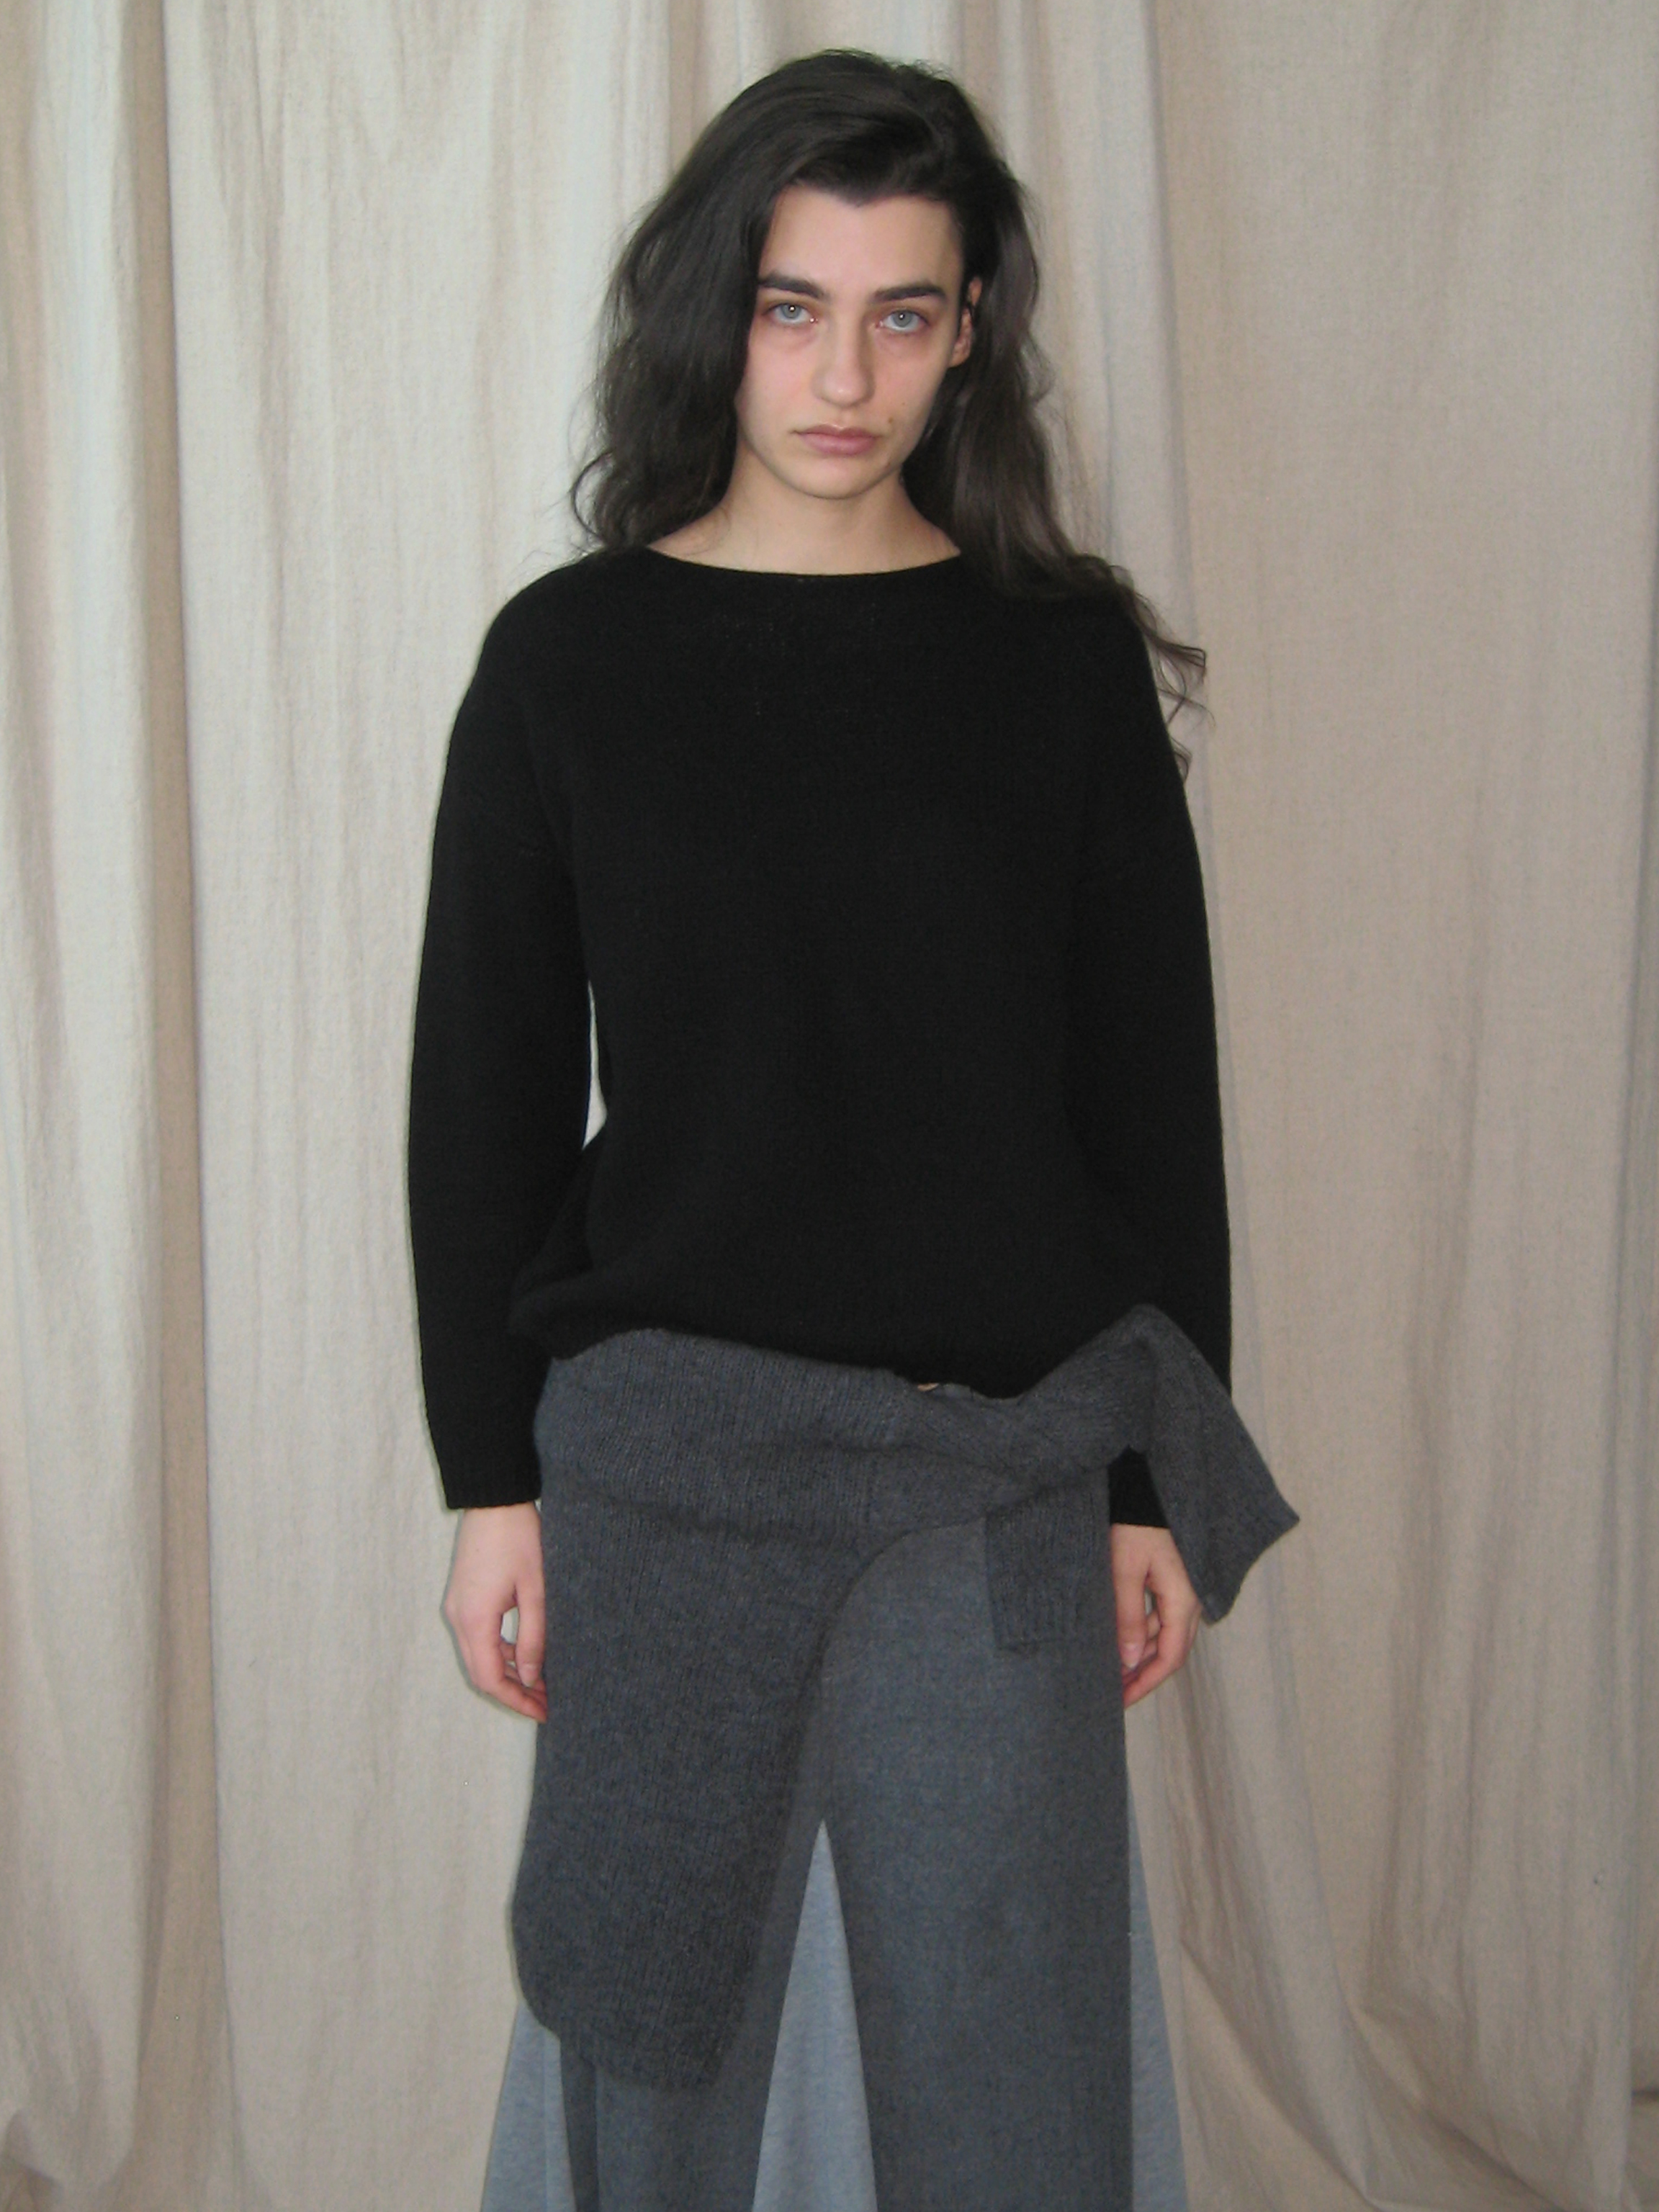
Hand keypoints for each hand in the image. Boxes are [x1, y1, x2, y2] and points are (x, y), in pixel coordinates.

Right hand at [442, 1502, 547, 1720]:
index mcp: (474, 1619)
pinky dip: (500, 1652)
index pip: (490, 1679)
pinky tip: (525, 1653)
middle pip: (481, 1673)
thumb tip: (532, 1678)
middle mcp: (458, 1618)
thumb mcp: (534, 1590)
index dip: (516, 1701)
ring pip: (479, 1657)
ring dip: (507, 1673)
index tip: (544, 1712)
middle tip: (546, 1703)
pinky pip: (477, 1637)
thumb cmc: (518, 1537)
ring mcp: (456, 1607)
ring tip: (541, 1682)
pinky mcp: (462, 1597)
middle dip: (513, 1692)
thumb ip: (533, 1637)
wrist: (493, 1499)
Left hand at [1109, 1523, 1200, 1706]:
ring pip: (1163, 1633)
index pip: (1170, 1657)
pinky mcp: (1170, 1578)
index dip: (1146, 1683)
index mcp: (1183, 1600)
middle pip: (1169, 1650)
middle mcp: (1189, 1600)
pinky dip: (1140, 1632)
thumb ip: (1128, 1615)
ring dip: (1139, 1654)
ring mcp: (1182, 1589)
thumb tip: (1128, 1660)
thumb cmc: (1137, 1523)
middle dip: (1141, 1674)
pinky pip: (1159, 1615)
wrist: (1147, 1486)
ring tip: (1109, 1670)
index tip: (1120, 1700)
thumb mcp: (1125, 1569)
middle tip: (1111, 1693)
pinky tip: (1118, 1639)